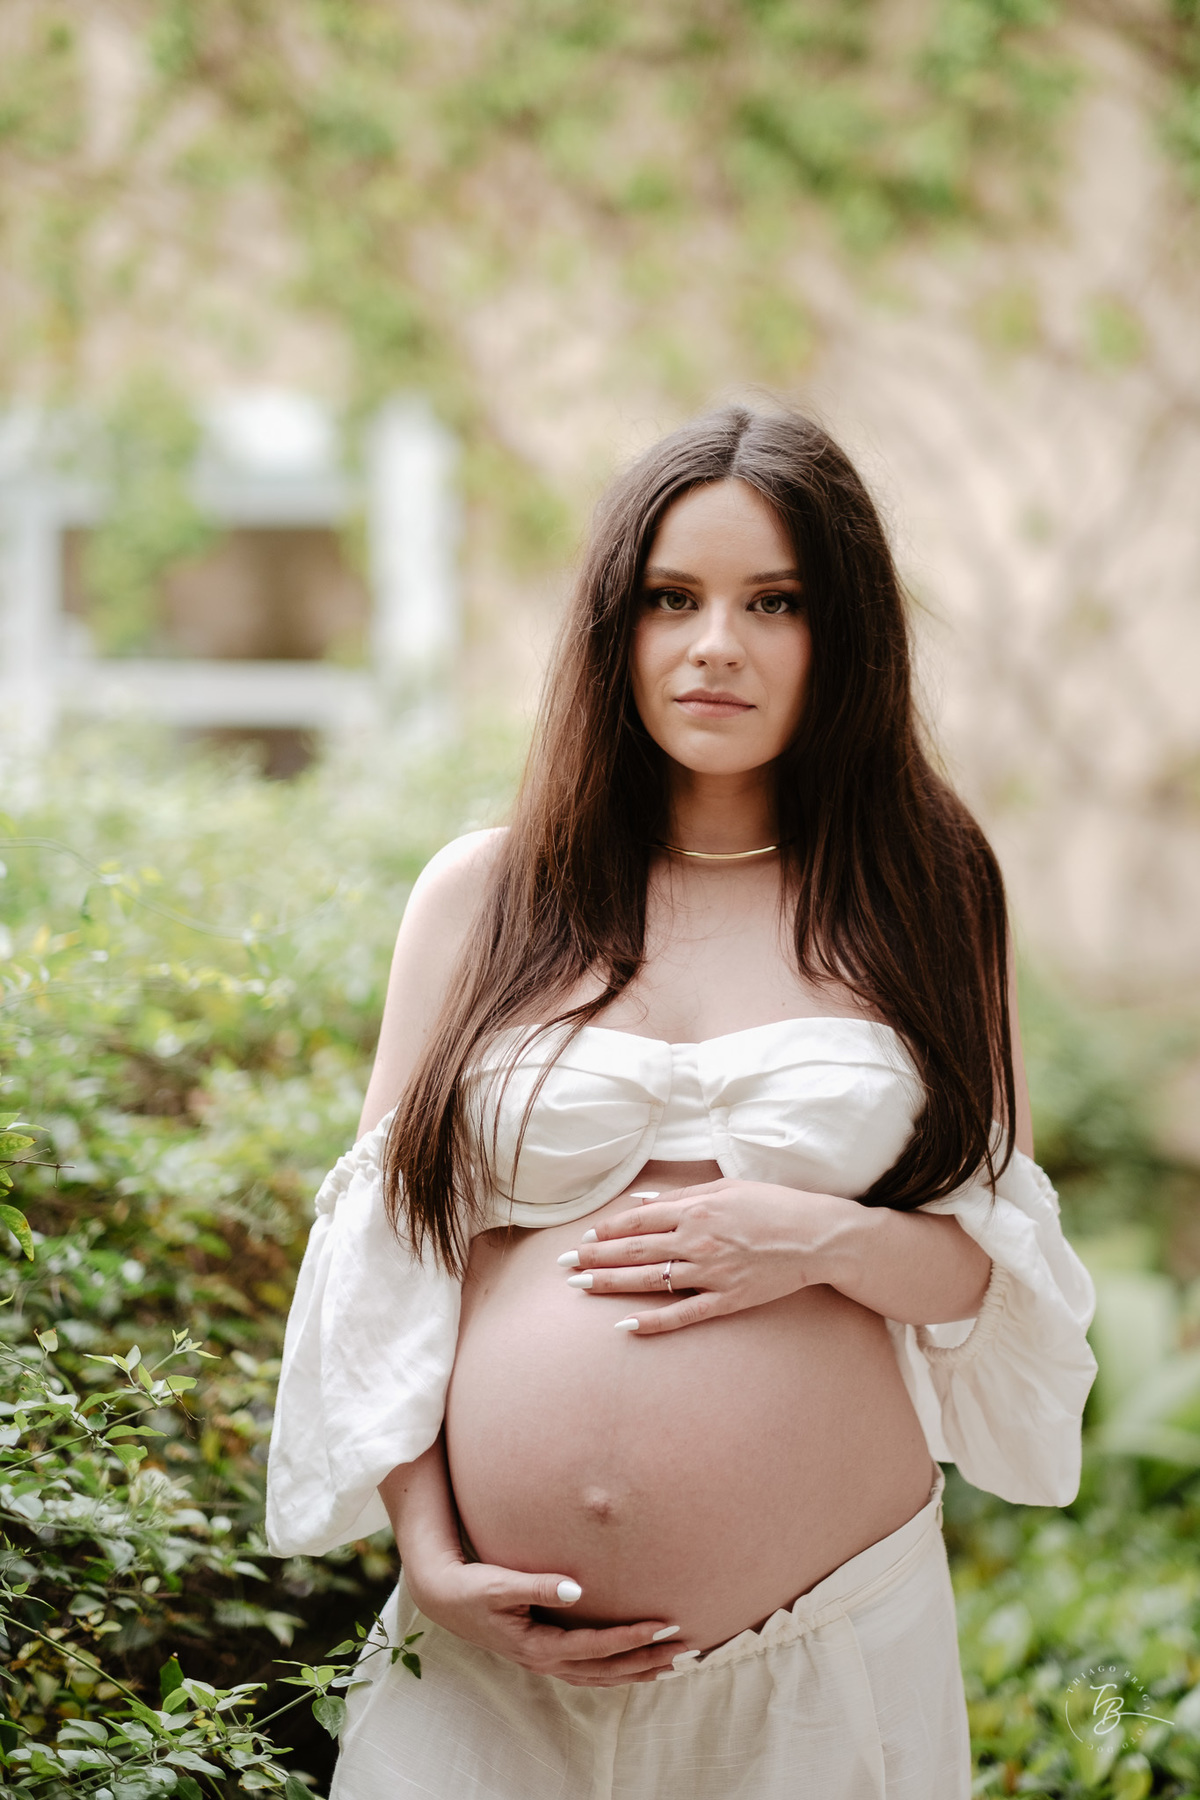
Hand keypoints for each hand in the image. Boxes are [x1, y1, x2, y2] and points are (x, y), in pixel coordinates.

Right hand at [404, 1551, 686, 1685]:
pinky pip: (590, 1671)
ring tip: (673, 1664)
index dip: (632, 1637)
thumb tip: (577, 1588)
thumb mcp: (500, 1584)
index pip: (596, 1646)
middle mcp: (546, 1661)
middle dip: (647, 1659)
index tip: (664, 1626)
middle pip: (607, 1669)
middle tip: (686, 1648)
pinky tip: (636, 1665)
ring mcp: (546, 1662)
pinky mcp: (545, 1655)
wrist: (444, 1598)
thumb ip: (538, 1586)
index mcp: (538, 1646)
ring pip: (601, 1676)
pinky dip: (617, 1670)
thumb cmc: (472, 1587)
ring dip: (637, 1670)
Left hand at [560, 1180, 852, 1334]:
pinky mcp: (727, 1299)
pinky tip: (626, 1327)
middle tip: (564, 1266)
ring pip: (649, 1280)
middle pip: (634, 1251)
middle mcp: (697, 1240)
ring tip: (580, 1288)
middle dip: (594, 1258)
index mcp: (696, 1209)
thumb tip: (641, 1202)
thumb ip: (681, 1196)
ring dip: (611, 1284)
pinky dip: (653, 1322)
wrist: (816, 1236)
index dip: (606, 1230)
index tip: (583, 1239)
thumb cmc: (773, 1205)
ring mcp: (710, 1272)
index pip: (637, 1221)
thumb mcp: (726, 1187)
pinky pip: (683, 1314)